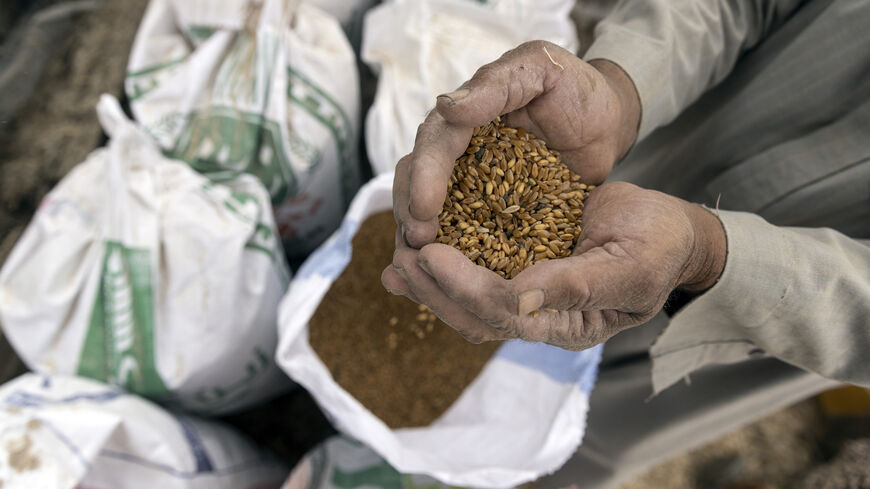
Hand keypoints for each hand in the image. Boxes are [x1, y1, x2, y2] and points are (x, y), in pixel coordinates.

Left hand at [383, 182, 725, 349]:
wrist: (671, 231)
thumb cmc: (660, 246)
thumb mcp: (630, 266)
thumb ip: (578, 283)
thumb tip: (521, 295)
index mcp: (567, 323)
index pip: (505, 314)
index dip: (465, 288)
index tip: (431, 257)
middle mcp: (542, 316)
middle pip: (475, 316)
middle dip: (434, 293)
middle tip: (400, 264)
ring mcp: (530, 294)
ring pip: (469, 302)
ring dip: (431, 286)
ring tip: (396, 265)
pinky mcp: (523, 267)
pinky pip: (478, 273)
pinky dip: (446, 267)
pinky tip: (419, 248)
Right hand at [397, 41, 640, 249]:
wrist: (607, 121)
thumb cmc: (576, 89)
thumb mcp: (539, 70)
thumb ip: (497, 84)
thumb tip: (447, 107)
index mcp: (465, 116)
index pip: (434, 145)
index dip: (423, 177)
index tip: (422, 209)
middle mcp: (458, 152)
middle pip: (418, 181)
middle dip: (411, 213)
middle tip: (416, 246)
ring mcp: (473, 185)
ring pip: (433, 213)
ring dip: (420, 241)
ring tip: (416, 269)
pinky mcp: (493, 213)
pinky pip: (466, 235)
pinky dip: (450, 258)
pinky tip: (441, 283)